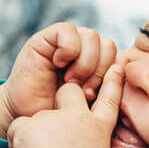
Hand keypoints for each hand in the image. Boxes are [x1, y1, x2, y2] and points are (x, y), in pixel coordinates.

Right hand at [0, 22, 116, 137]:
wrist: (25, 116)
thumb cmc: (56, 114)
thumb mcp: (89, 104)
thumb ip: (107, 88)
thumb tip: (123, 68)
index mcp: (96, 64)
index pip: (118, 57)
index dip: (111, 77)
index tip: (95, 98)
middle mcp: (82, 49)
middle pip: (108, 45)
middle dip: (99, 71)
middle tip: (84, 92)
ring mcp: (64, 42)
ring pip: (92, 36)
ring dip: (84, 63)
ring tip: (70, 82)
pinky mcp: (45, 38)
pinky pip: (68, 31)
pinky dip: (68, 49)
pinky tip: (58, 65)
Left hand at [7, 65, 123, 147]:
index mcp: (98, 130)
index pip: (108, 99)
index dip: (111, 81)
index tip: (115, 65)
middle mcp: (77, 119)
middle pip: (69, 91)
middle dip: (62, 98)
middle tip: (55, 124)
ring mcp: (52, 119)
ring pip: (36, 118)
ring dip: (34, 136)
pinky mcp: (29, 126)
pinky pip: (16, 128)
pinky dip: (16, 141)